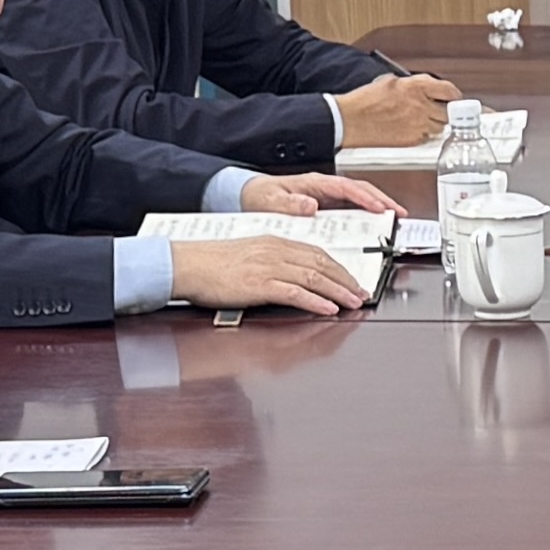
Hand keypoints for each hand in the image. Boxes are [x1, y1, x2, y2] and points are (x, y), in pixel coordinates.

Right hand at [170, 235, 372, 316]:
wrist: (187, 264)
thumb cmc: (212, 263)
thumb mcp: (249, 254)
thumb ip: (273, 262)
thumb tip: (294, 278)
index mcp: (274, 242)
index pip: (316, 252)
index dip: (339, 267)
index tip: (351, 279)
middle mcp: (275, 251)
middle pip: (321, 264)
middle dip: (346, 280)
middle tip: (361, 293)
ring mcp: (268, 267)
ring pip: (314, 278)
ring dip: (338, 291)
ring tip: (353, 302)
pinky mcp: (259, 284)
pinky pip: (294, 292)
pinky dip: (315, 301)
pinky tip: (328, 308)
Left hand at [240, 172, 400, 217]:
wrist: (248, 197)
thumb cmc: (260, 195)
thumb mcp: (270, 200)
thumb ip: (289, 202)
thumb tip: (310, 204)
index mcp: (314, 183)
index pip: (347, 187)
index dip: (365, 197)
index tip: (380, 207)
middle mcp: (324, 188)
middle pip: (360, 190)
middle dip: (382, 200)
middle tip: (400, 214)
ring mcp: (326, 198)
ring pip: (359, 199)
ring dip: (378, 208)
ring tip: (394, 220)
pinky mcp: (325, 208)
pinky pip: (350, 210)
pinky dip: (365, 216)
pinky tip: (373, 227)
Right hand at [335, 72, 458, 149]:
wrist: (350, 120)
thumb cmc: (364, 101)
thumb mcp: (389, 82)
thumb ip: (409, 84)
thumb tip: (419, 87)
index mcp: (416, 87)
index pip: (448, 90)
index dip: (453, 95)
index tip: (454, 97)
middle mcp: (421, 106)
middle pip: (448, 112)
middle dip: (447, 111)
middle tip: (444, 111)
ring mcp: (417, 125)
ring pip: (440, 127)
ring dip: (437, 124)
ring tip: (427, 121)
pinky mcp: (411, 141)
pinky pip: (427, 138)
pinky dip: (425, 135)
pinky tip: (414, 130)